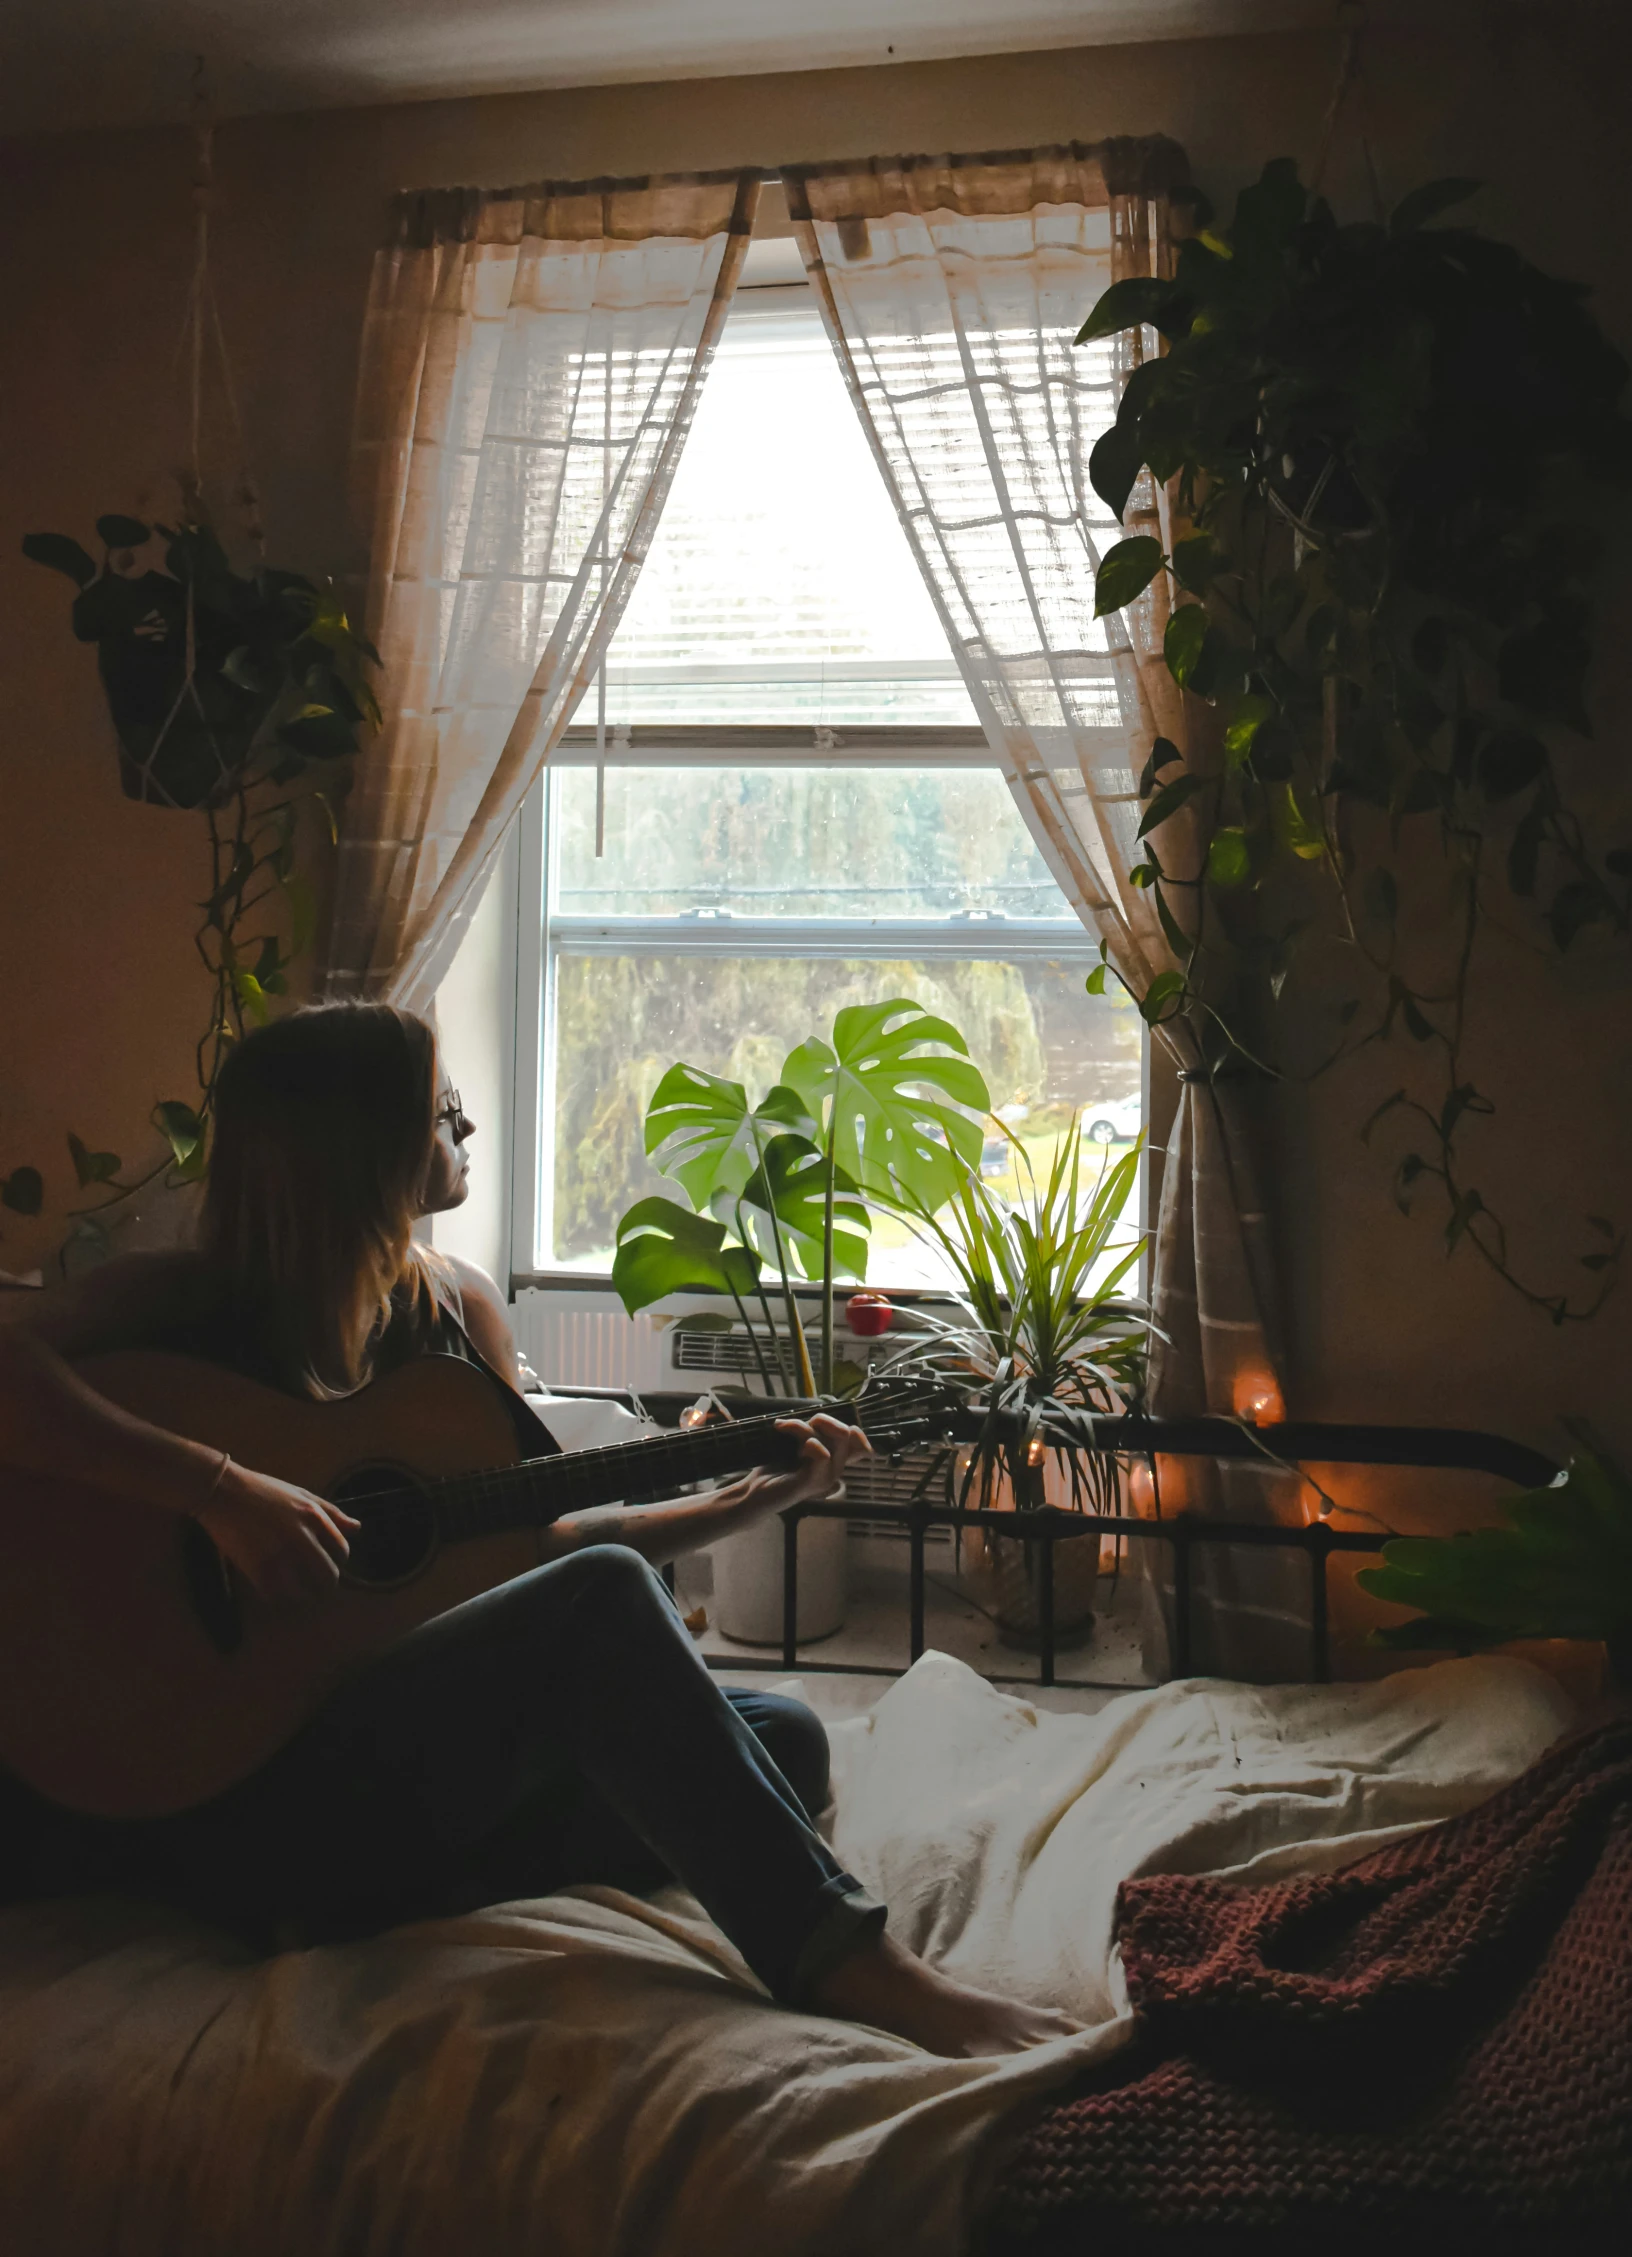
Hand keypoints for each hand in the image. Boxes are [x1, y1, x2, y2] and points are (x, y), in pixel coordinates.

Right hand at [198, 1462, 359, 1602]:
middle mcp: (301, 1538)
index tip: (328, 1564)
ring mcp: (279, 1555)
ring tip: (297, 1595)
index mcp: (314, 1517)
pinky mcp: (257, 1568)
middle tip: (317, 1588)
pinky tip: (275, 1593)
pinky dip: (277, 1600)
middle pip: (327, 1577)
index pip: (342, 1551)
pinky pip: (275, 1597)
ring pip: (303, 1593)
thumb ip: (331, 1513)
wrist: (224, 1492)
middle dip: (325, 1586)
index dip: (338, 1562)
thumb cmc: (264, 1491)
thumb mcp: (302, 1495)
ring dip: (302, 1598)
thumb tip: (356, 1529)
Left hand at [734, 1412, 872, 1520]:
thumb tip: (822, 1418)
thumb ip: (814, 1433)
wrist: (754, 1491)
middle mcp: (834, 1470)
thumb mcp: (798, 1443)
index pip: (861, 1444)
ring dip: (805, 1428)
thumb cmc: (775, 1466)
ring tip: (785, 1430)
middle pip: (847, 1434)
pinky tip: (790, 1446)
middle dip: (823, 1420)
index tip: (820, 1423)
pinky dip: (806, 1441)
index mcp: (834, 1461)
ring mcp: (825, 1478)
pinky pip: (821, 1454)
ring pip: (834, 1441)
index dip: (853, 1429)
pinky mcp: (811, 1483)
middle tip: (796, 1424)